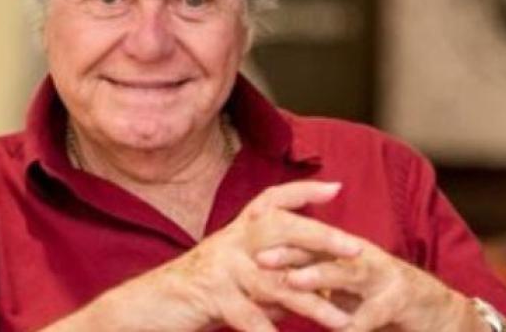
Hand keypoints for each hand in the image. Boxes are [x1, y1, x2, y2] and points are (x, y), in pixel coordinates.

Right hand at [52, 181, 362, 331]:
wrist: (148, 307)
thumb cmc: (195, 293)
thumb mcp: (231, 274)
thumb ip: (267, 274)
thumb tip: (308, 286)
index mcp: (236, 231)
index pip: (271, 200)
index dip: (302, 191)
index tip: (335, 187)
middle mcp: (230, 241)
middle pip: (281, 228)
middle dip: (322, 236)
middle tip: (357, 249)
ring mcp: (220, 266)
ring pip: (275, 280)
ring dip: (312, 303)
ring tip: (342, 321)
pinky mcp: (211, 294)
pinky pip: (249, 316)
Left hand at [256, 238, 487, 331]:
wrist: (440, 316)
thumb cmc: (385, 304)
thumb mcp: (348, 292)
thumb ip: (320, 286)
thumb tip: (276, 286)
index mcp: (345, 254)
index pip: (307, 243)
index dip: (278, 242)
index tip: (246, 246)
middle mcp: (362, 257)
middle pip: (321, 251)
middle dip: (289, 253)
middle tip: (260, 259)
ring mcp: (383, 276)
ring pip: (346, 273)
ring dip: (319, 276)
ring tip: (293, 282)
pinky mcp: (401, 300)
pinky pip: (372, 314)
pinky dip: (354, 325)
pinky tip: (340, 331)